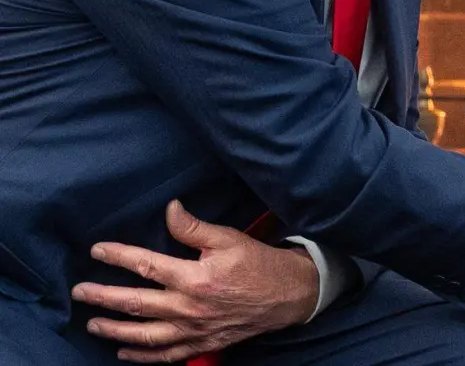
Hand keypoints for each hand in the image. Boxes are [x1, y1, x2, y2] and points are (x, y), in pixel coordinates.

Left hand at [71, 200, 318, 362]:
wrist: (289, 294)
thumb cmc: (259, 263)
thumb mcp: (230, 238)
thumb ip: (195, 228)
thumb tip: (170, 210)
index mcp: (194, 278)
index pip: (146, 266)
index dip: (119, 257)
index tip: (97, 251)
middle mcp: (188, 307)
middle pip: (135, 304)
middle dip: (103, 297)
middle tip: (79, 292)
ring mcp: (194, 330)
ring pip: (144, 335)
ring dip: (114, 330)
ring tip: (92, 324)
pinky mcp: (203, 344)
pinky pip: (166, 355)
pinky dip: (142, 357)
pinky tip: (124, 353)